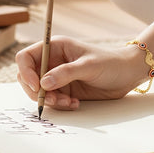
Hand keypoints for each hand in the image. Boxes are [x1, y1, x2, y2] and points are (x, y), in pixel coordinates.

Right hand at [15, 35, 141, 110]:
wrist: (127, 75)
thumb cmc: (109, 63)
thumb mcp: (88, 66)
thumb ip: (65, 73)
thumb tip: (43, 83)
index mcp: (55, 47)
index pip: (26, 57)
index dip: (26, 72)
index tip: (37, 86)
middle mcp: (52, 61)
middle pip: (28, 77)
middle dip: (37, 91)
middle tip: (53, 99)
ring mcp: (57, 76)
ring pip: (39, 92)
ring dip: (49, 100)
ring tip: (68, 102)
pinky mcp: (64, 90)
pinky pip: (52, 100)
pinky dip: (59, 105)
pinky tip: (74, 103)